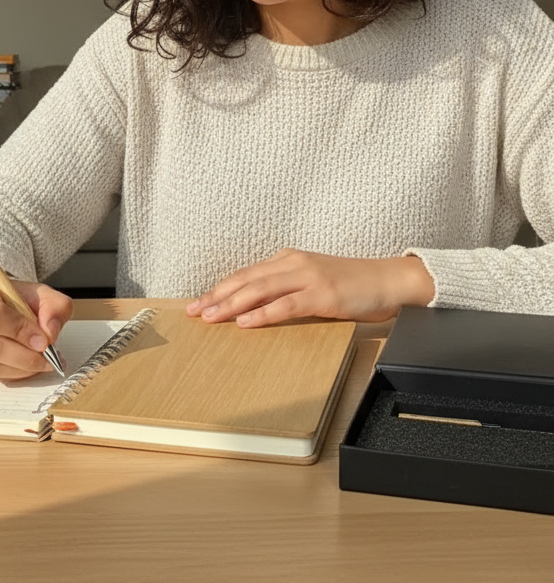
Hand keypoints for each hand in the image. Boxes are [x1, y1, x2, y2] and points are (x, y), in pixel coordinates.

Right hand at [0, 270, 73, 379]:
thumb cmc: (9, 297)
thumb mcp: (37, 292)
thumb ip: (53, 306)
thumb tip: (51, 333)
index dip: (20, 331)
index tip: (43, 340)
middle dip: (24, 356)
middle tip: (47, 359)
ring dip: (18, 369)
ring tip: (39, 364)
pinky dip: (7, 375)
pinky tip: (21, 368)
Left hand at [186, 249, 433, 326]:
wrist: (389, 280)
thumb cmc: (353, 285)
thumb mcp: (313, 282)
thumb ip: (286, 289)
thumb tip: (255, 307)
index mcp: (289, 259)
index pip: (246, 274)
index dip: (220, 288)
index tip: (199, 302)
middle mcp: (294, 263)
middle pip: (246, 279)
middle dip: (217, 296)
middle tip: (193, 311)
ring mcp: (308, 277)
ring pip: (260, 290)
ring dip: (232, 304)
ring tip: (211, 317)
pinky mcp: (322, 294)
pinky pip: (286, 305)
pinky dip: (263, 314)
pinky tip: (246, 322)